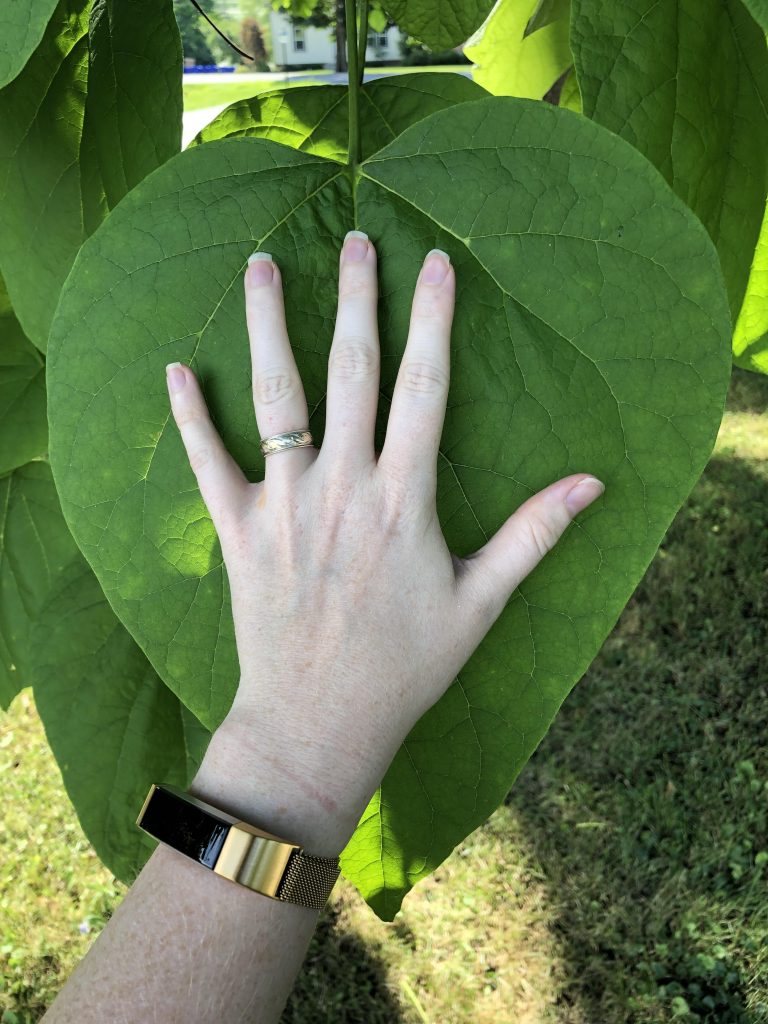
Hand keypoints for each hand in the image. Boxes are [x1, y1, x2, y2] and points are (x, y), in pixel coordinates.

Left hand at [165, 231, 603, 854]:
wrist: (318, 722)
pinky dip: (189, 416)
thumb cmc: (406, 666)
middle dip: (356, 299)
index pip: (424, 387)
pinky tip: (176, 368)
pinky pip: (206, 462)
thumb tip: (594, 482)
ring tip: (263, 265)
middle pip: (350, 371)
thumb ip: (535, 534)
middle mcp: (343, 486)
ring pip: (276, 397)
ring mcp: (284, 504)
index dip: (432, 320)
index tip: (434, 262)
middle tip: (355, 239)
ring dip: (270, 327)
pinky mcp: (236, 530)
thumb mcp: (482, 602)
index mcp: (405, 498)